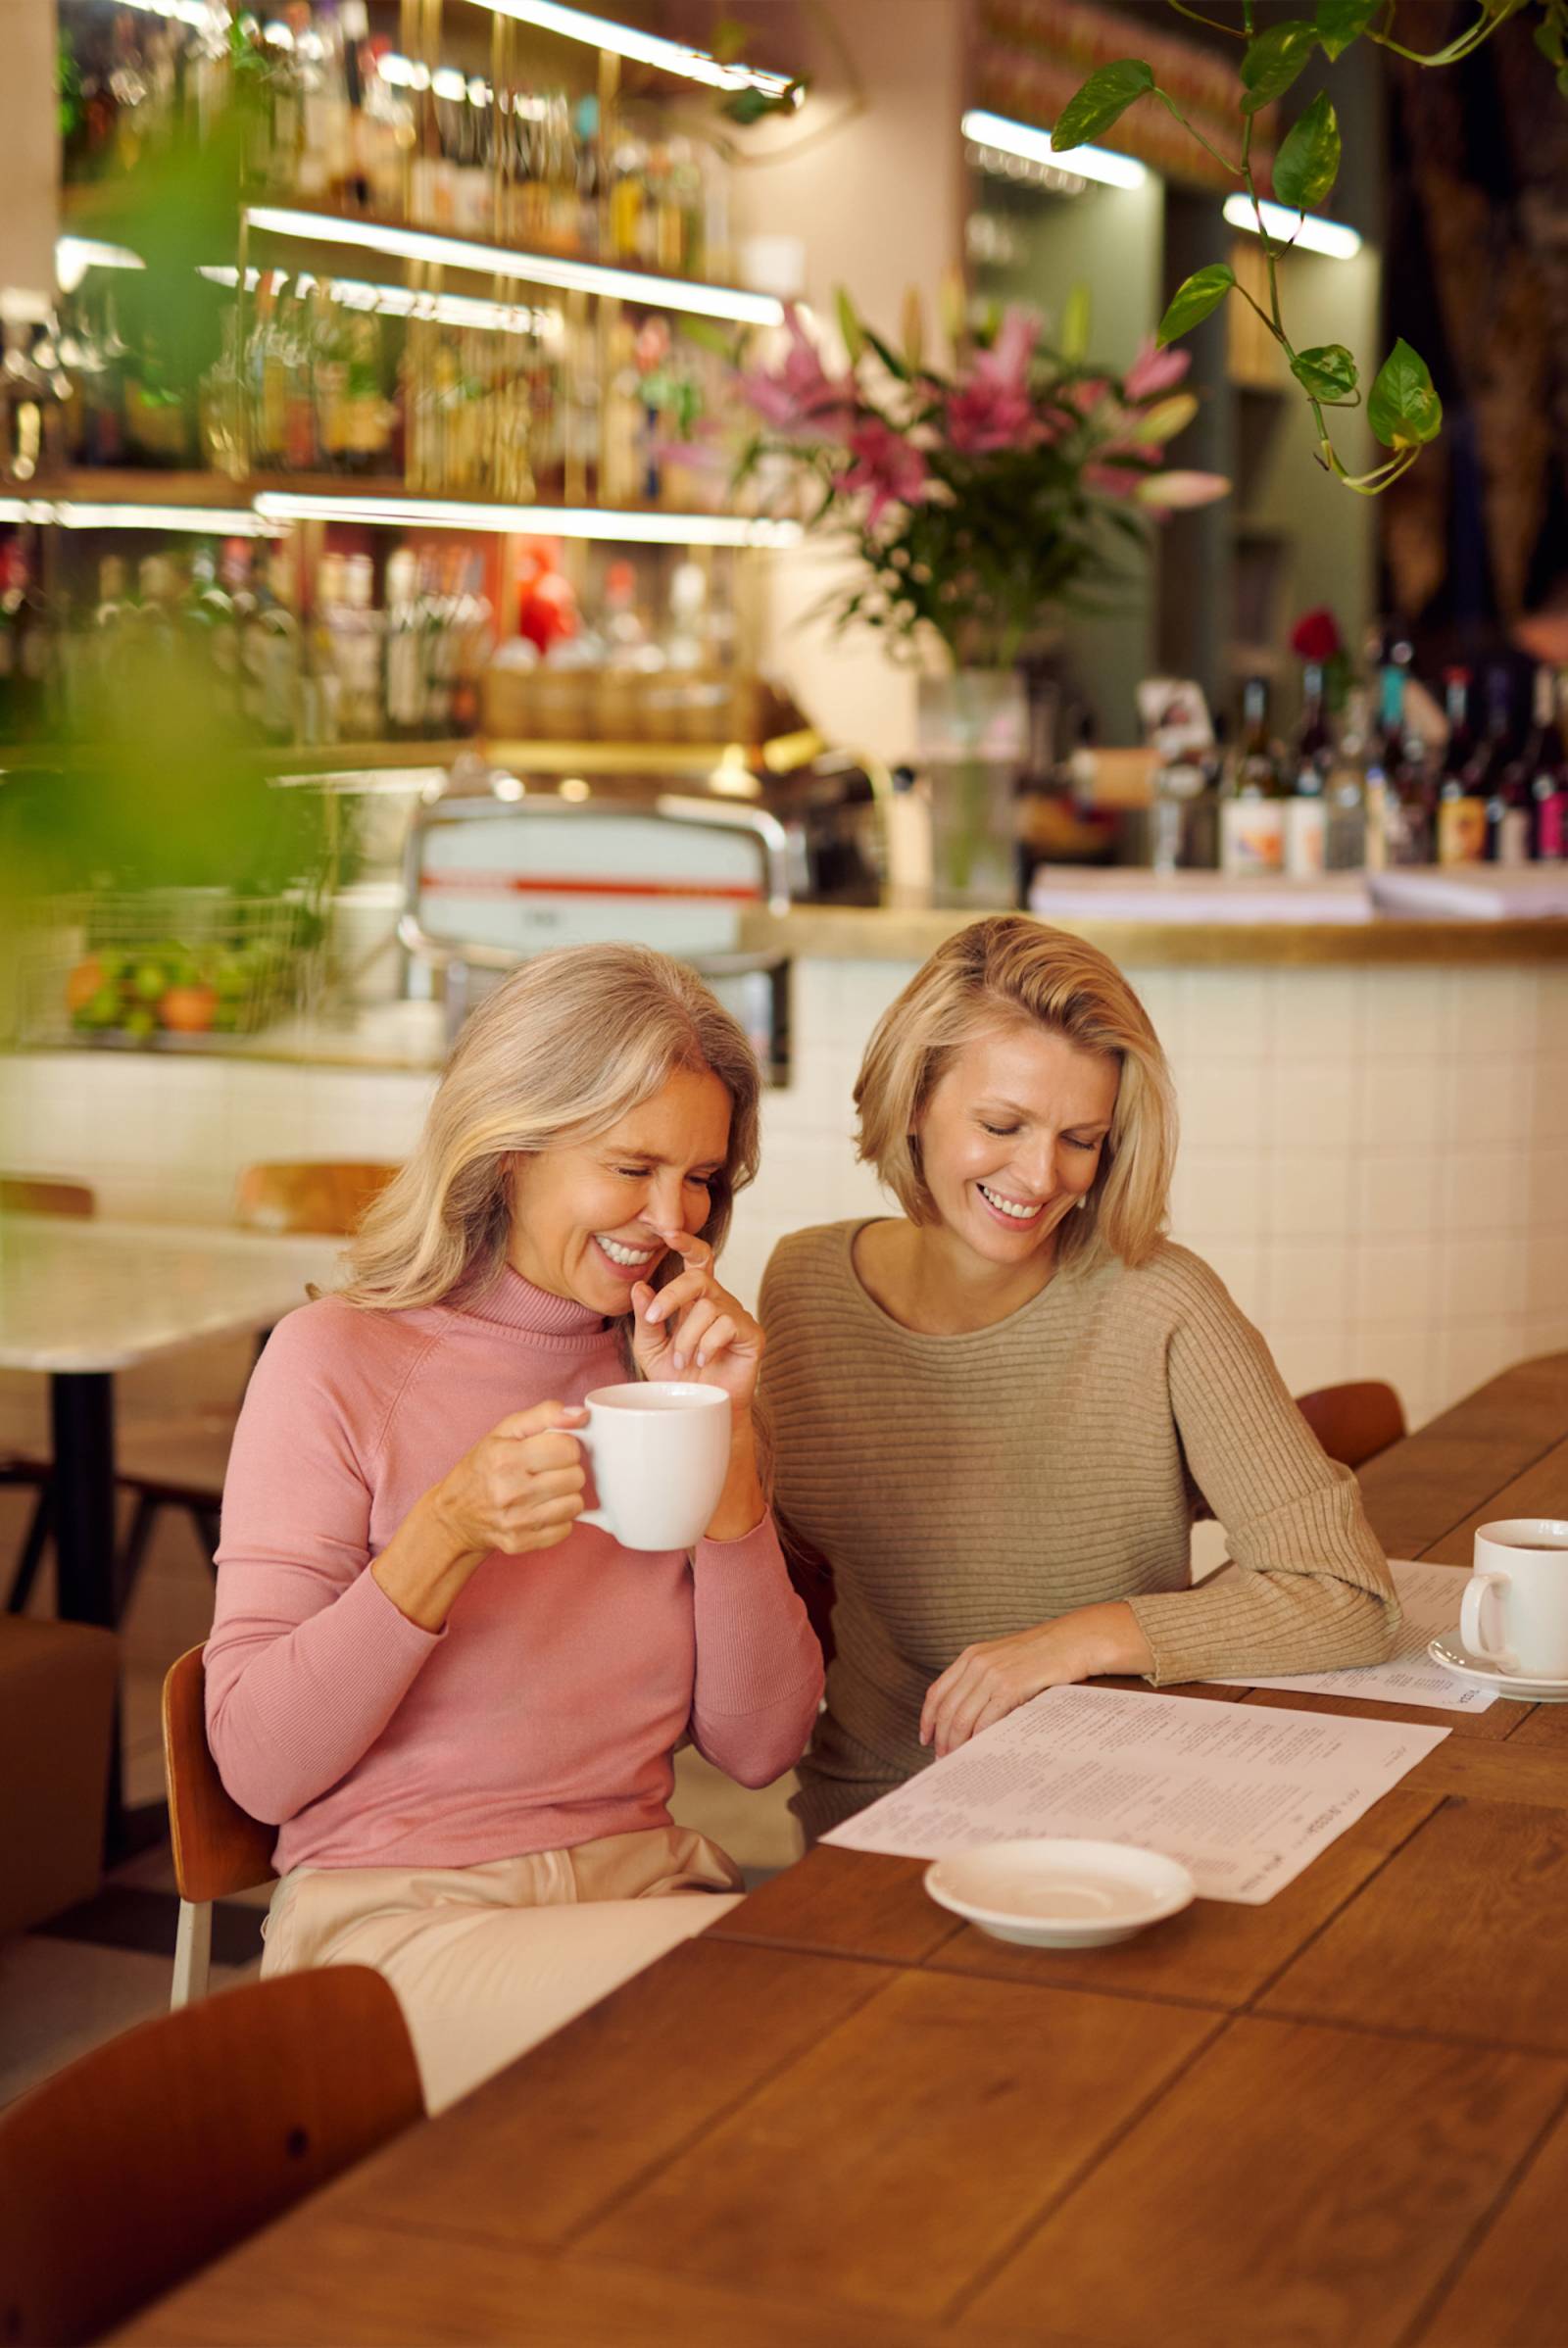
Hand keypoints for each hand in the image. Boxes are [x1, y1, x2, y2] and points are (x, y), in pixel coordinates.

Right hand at [432, 1399, 588, 1559]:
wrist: (455, 1515)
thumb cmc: (483, 1467)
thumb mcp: (506, 1431)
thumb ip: (545, 1415)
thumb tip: (581, 1415)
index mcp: (506, 1457)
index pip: (568, 1448)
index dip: (564, 1446)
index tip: (551, 1450)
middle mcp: (510, 1491)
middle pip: (576, 1477)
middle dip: (566, 1470)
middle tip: (545, 1471)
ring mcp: (515, 1521)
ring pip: (575, 1505)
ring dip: (565, 1496)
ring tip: (544, 1491)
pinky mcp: (521, 1543)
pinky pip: (566, 1530)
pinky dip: (558, 1520)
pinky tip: (540, 1510)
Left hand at [631, 1228, 763, 1412]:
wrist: (703, 1411)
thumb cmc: (679, 1380)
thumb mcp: (651, 1348)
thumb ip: (646, 1318)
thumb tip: (639, 1287)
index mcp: (695, 1298)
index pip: (696, 1260)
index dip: (687, 1242)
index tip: (670, 1232)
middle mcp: (718, 1301)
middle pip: (698, 1276)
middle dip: (672, 1294)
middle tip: (655, 1318)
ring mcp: (737, 1316)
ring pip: (707, 1307)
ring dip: (687, 1336)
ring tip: (682, 1360)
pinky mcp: (752, 1334)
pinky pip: (727, 1326)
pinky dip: (707, 1345)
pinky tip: (704, 1362)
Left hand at [919, 1602, 1152, 1757]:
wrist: (1075, 1640)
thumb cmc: (1044, 1654)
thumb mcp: (1005, 1659)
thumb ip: (984, 1679)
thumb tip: (969, 1715)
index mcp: (971, 1655)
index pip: (937, 1692)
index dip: (927, 1718)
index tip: (926, 1738)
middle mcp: (976, 1663)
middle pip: (946, 1709)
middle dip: (941, 1738)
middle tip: (942, 1758)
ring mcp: (992, 1674)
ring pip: (962, 1718)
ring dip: (957, 1743)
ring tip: (958, 1759)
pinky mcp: (1011, 1686)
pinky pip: (986, 1720)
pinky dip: (979, 1738)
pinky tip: (980, 1750)